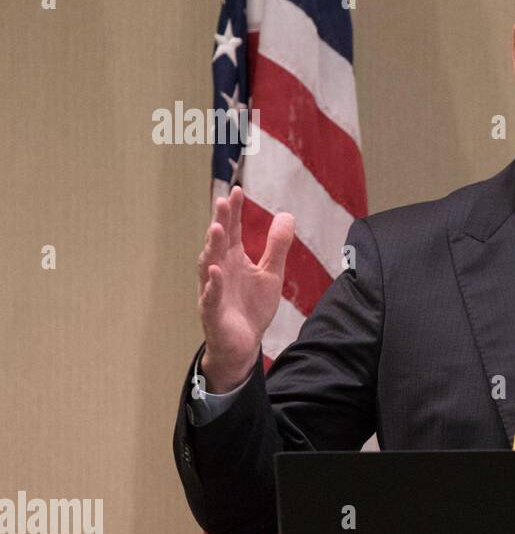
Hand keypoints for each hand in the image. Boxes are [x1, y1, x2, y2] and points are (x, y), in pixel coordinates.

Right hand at [196, 186, 294, 391]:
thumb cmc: (252, 306)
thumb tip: (287, 215)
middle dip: (221, 221)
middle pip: (219, 242)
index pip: (233, 230)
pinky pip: (210, 296)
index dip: (234, 211)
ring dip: (212, 247)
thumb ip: (277, 246)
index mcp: (233, 259)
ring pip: (209, 265)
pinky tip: (215, 272)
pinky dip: (212, 284)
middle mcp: (219, 269)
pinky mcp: (212, 311)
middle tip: (223, 201)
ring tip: (217, 228)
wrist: (243, 343)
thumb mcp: (271, 273)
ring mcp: (213, 289)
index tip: (236, 190)